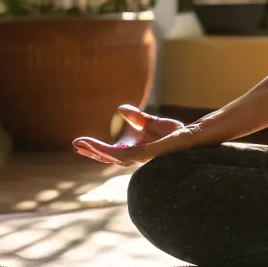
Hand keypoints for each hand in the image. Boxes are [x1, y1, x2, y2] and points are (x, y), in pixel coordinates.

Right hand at [73, 104, 194, 166]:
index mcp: (135, 150)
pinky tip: (102, 149)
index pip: (111, 152)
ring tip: (81, 145)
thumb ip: (136, 118)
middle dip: (91, 151)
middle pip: (108, 157)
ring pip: (114, 157)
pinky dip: (112, 153)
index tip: (79, 142)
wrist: (192, 136)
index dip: (95, 148)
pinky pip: (127, 154)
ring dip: (97, 152)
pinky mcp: (147, 154)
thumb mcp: (151, 122)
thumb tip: (120, 109)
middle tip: (75, 145)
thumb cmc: (175, 133)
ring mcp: (141, 157)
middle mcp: (136, 156)